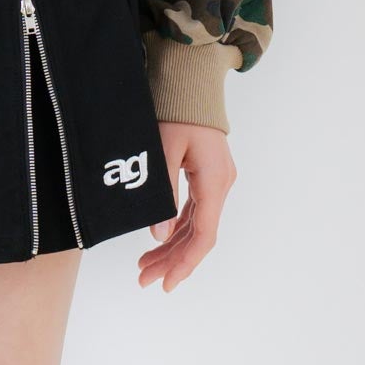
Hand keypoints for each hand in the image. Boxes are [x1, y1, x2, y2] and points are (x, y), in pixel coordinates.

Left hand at [137, 122, 236, 291]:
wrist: (190, 82)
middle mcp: (220, 185)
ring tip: (145, 267)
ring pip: (195, 227)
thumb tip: (159, 235)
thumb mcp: (164, 150)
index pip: (204, 235)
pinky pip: (193, 213)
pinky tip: (158, 243)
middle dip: (172, 261)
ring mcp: (215, 182)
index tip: (166, 283)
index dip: (185, 263)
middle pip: (198, 236)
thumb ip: (163, 194)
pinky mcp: (206, 177)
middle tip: (144, 280)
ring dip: (171, 248)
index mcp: (214, 181)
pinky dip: (175, 230)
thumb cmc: (177, 110)